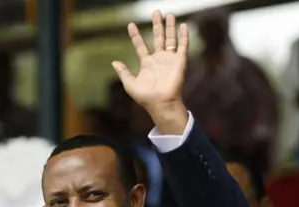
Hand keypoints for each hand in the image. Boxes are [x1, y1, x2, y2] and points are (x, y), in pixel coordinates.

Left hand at [112, 11, 188, 133]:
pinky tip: (183, 25)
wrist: (161, 103)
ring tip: (169, 14)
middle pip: (157, 37)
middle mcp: (159, 59)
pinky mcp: (179, 61)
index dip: (135, 36)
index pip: (140, 46)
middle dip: (156, 25)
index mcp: (147, 64)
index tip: (130, 25)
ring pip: (170, 39)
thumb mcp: (130, 84)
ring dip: (169, 27)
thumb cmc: (145, 97)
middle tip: (155, 11)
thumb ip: (123, 72)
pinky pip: (182, 46)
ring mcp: (169, 59)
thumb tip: (114, 62)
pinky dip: (184, 36)